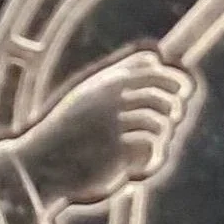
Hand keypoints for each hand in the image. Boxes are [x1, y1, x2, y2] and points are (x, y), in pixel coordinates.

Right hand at [17, 49, 194, 208]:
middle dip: (174, 106)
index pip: (154, 68)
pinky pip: (152, 147)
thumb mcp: (88, 94)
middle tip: (173, 117)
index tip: (181, 92)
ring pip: (160, 121)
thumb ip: (120, 76)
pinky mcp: (118, 147)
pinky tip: (138, 164)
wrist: (42, 161)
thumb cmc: (68, 130)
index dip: (173, 80)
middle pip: (164, 93)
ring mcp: (116, 121)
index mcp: (107, 81)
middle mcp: (114, 96)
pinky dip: (151, 157)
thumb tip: (155, 58)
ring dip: (160, 134)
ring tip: (151, 143)